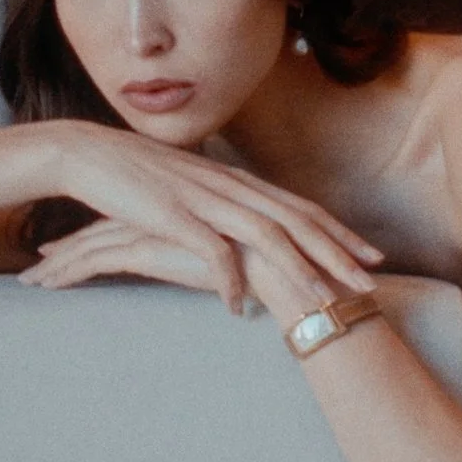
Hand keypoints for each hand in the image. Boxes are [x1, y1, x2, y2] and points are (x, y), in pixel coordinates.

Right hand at [29, 121, 383, 309]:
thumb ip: (226, 208)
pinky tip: (237, 307)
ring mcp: (204, 199)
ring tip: (323, 301)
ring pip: (266, 235)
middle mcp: (231, 187)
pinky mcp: (173, 215)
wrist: (88, 154)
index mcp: (239, 182)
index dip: (340, 234)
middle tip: (370, 284)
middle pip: (298, 222)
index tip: (372, 259)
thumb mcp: (195, 190)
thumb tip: (249, 233)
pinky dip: (228, 279)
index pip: (302, 209)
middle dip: (338, 255)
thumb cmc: (141, 176)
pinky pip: (209, 250)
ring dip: (299, 270)